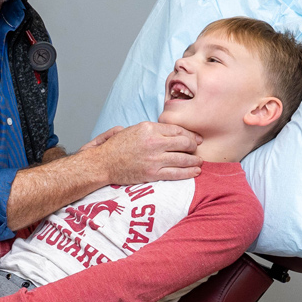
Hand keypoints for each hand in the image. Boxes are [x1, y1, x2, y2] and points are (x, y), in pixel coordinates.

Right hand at [85, 121, 202, 183]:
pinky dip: (189, 172)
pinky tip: (195, 171)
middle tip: (197, 149)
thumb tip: (168, 131)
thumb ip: (151, 129)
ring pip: (183, 158)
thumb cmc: (115, 147)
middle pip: (184, 143)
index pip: (177, 129)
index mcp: (148, 128)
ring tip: (199, 161)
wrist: (102, 163)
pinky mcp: (152, 173)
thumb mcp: (133, 129)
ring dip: (195, 160)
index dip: (190, 134)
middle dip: (194, 146)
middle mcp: (153, 142)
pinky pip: (176, 173)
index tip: (196, 138)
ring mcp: (154, 159)